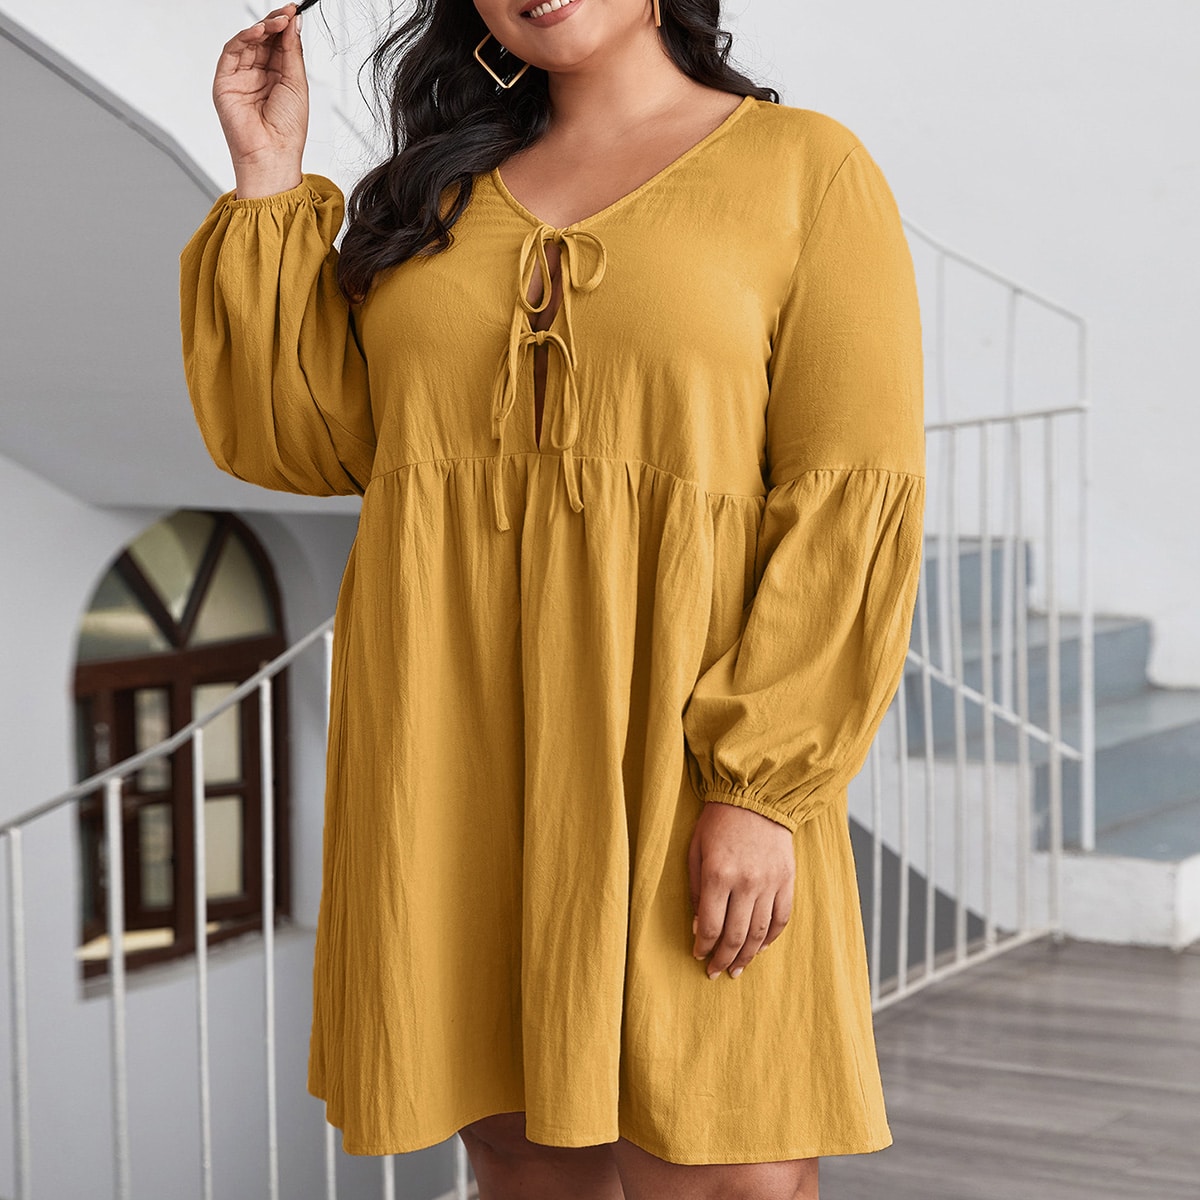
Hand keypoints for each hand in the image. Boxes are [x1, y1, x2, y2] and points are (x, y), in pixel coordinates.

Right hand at [213, 4, 307, 196]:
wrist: (272, 154)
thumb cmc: (287, 129)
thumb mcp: (297, 83)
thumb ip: (292, 52)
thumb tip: (293, 24)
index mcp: (278, 79)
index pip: (279, 45)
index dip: (286, 28)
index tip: (295, 13)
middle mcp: (258, 76)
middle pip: (264, 40)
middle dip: (275, 24)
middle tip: (288, 12)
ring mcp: (241, 77)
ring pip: (248, 42)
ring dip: (263, 28)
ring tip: (279, 21)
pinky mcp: (225, 80)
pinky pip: (233, 51)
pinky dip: (245, 37)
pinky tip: (260, 31)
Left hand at [688, 800, 793, 978]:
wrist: (756, 797)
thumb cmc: (719, 821)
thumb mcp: (696, 851)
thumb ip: (696, 890)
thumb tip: (700, 927)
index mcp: (718, 874)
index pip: (711, 926)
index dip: (703, 946)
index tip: (698, 955)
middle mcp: (746, 883)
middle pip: (735, 935)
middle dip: (724, 959)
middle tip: (716, 972)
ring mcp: (769, 883)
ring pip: (759, 933)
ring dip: (747, 955)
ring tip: (737, 968)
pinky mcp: (787, 880)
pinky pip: (781, 918)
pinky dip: (771, 938)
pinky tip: (760, 948)